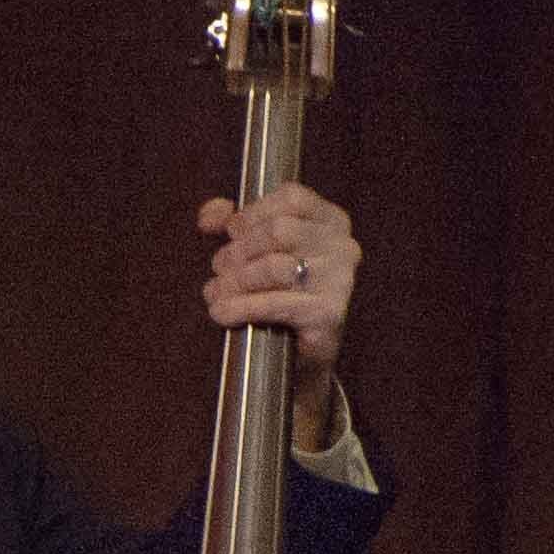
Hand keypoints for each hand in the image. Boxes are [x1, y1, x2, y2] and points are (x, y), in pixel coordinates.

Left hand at [196, 184, 356, 408]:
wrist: (298, 355)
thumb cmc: (278, 293)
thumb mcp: (257, 251)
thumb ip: (235, 224)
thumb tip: (210, 215)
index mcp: (331, 221)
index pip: (292, 198)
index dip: (253, 212)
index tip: (231, 232)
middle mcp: (343, 246)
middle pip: (279, 231)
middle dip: (239, 250)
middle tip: (219, 267)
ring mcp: (340, 280)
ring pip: (275, 266)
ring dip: (235, 280)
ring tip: (215, 293)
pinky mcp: (328, 314)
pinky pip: (276, 304)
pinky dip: (242, 307)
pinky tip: (221, 312)